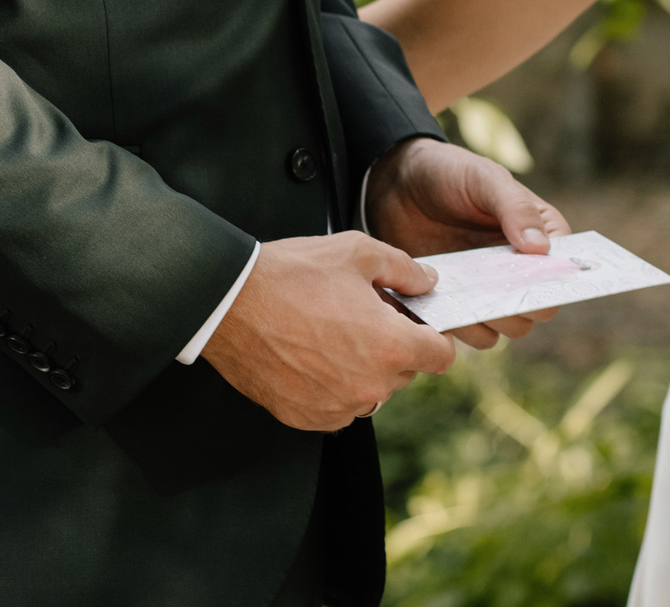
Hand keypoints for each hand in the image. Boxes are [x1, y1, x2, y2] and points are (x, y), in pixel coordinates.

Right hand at [200, 232, 454, 429]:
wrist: (228, 302)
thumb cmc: (293, 274)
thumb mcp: (359, 252)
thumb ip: (405, 269)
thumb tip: (427, 282)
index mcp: (391, 346)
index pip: (441, 356)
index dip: (432, 335)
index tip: (416, 323)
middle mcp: (368, 386)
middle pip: (406, 373)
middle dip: (394, 347)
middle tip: (364, 317)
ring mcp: (335, 407)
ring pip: (371, 392)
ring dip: (364, 370)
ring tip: (333, 334)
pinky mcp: (304, 417)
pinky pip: (337, 408)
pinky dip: (333, 388)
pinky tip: (311, 356)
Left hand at [366, 137, 572, 350]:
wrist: (397, 184)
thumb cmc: (451, 172)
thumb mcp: (485, 179)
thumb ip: (515, 208)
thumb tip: (542, 250)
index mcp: (541, 233)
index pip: (563, 269)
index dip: (554, 281)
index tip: (529, 281)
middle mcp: (522, 267)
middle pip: (538, 307)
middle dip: (519, 306)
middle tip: (489, 292)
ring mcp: (490, 287)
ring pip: (508, 328)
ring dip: (489, 321)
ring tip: (461, 298)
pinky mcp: (460, 302)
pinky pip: (470, 331)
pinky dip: (459, 327)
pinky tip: (438, 305)